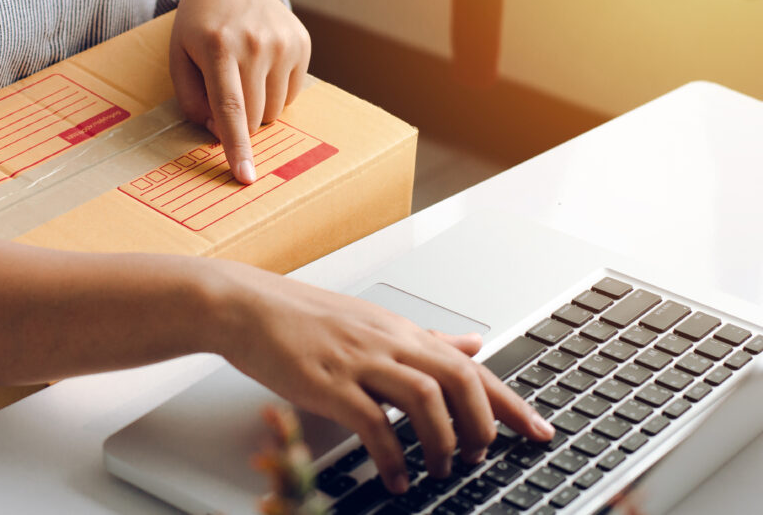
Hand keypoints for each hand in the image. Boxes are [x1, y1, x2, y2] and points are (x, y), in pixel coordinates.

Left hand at [170, 0, 310, 183]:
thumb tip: (219, 132)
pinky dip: (274, 93)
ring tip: (243, 77)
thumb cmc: (198, 25)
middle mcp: (255, 44)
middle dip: (238, 124)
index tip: (245, 176)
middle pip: (254, 117)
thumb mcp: (179, 58)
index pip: (230, 108)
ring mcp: (283, 43)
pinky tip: (261, 67)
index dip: (237, 147)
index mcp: (218, 47)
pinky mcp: (302, 44)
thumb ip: (192, 100)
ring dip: (257, 109)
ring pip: (274, 111)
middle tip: (223, 100)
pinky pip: (291, 95)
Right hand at [202, 259, 554, 493]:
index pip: (470, 365)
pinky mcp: (327, 383)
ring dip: (442, 442)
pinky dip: (392, 457)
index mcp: (400, 331)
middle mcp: (387, 342)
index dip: (509, 401)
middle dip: (483, 424)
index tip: (537, 430)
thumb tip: (471, 344)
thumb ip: (424, 339)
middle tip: (482, 456)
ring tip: (440, 470)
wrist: (247, 306)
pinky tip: (396, 478)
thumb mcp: (372, 322)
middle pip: (459, 379)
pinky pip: (373, 424)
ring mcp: (358, 361)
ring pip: (425, 399)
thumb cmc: (303, 317)